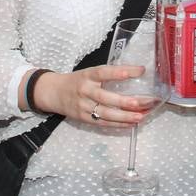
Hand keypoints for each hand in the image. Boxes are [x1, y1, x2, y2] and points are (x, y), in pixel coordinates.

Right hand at [30, 64, 153, 127]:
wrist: (53, 93)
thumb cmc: (77, 81)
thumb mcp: (89, 73)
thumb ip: (107, 75)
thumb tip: (137, 73)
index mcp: (87, 75)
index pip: (104, 72)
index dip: (120, 72)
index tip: (140, 71)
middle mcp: (85, 90)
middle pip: (105, 97)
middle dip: (124, 101)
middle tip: (142, 102)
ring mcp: (83, 106)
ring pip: (105, 113)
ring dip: (124, 116)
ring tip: (141, 116)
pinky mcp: (83, 118)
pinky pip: (103, 123)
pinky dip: (118, 124)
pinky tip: (131, 123)